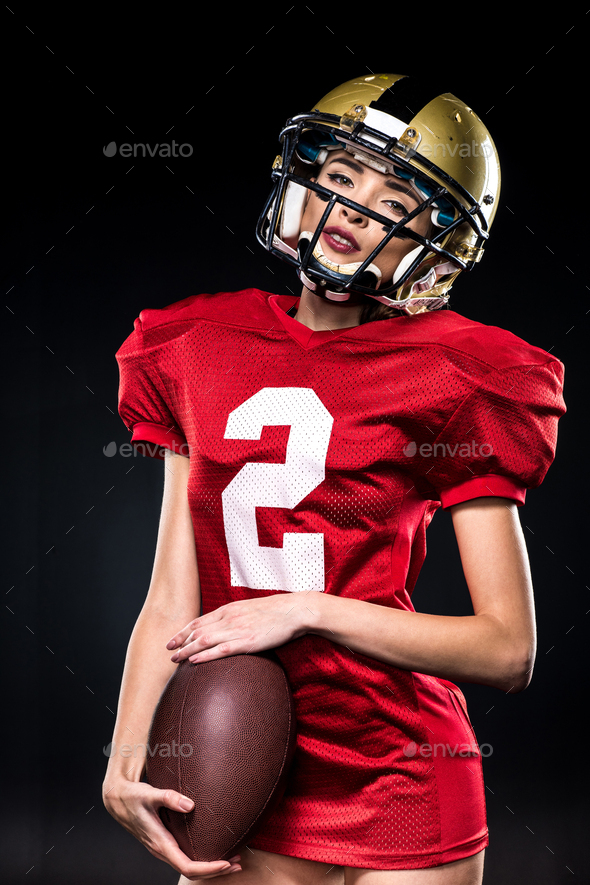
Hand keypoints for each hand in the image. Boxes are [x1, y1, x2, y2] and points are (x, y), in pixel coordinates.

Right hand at [102, 778, 241, 877]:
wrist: (117, 799)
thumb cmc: (133, 796)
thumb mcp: (150, 794)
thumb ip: (170, 797)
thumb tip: (191, 805)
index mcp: (160, 843)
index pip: (187, 866)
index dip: (208, 868)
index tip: (226, 863)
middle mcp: (162, 850)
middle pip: (192, 872)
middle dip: (216, 871)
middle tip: (239, 863)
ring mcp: (163, 848)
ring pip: (189, 867)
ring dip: (211, 867)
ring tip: (234, 860)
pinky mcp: (165, 843)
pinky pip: (185, 858)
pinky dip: (202, 859)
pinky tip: (214, 850)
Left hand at [166, 595, 308, 662]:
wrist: (294, 610)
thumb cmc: (275, 611)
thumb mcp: (250, 609)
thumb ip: (235, 617)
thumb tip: (224, 627)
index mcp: (230, 609)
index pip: (200, 620)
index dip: (183, 631)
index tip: (172, 640)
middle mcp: (229, 618)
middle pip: (198, 631)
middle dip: (180, 641)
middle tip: (167, 651)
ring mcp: (238, 629)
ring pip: (205, 640)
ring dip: (187, 650)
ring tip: (175, 659)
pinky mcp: (248, 642)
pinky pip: (222, 650)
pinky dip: (205, 655)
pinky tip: (195, 661)